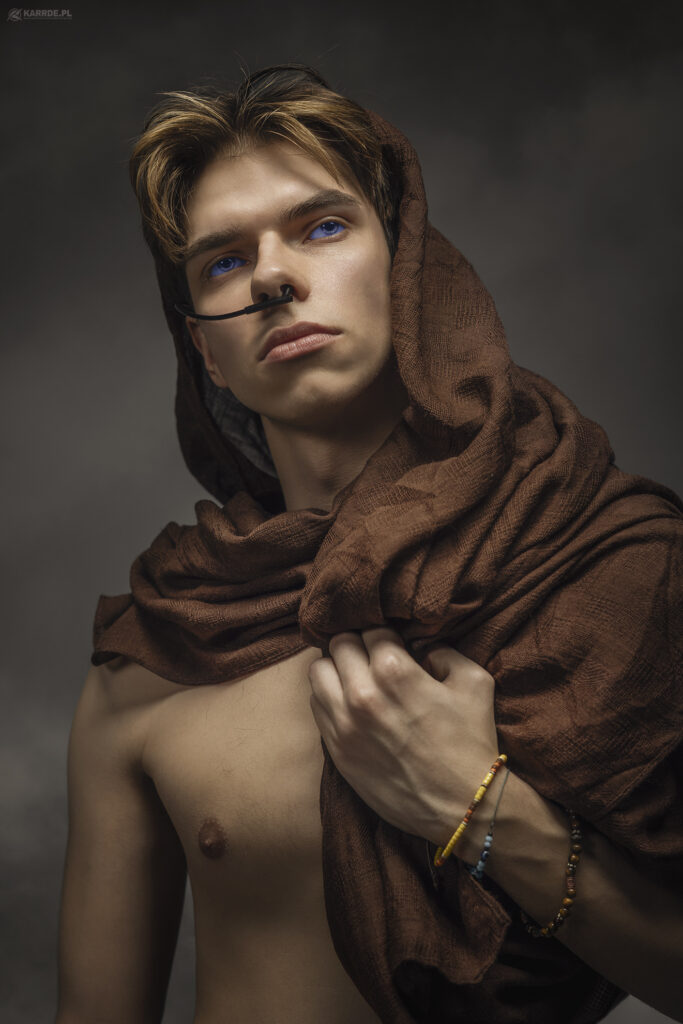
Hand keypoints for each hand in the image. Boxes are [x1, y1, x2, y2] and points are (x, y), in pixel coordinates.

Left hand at [308, 627, 500, 848]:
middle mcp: (361, 694)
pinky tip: (350, 704)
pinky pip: (316, 706)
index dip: (385, 635)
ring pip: (317, 672)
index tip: (393, 645)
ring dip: (336, 668)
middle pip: (338, 644)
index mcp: (394, 671)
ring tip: (355, 677)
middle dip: (357, 645)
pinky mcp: (336, 750)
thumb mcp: (474, 682)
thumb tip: (422, 647)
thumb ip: (444, 652)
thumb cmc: (472, 742)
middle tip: (372, 657)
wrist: (464, 806)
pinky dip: (329, 698)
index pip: (371, 629)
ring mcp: (344, 724)